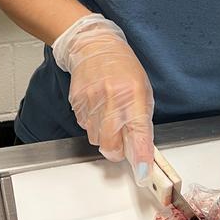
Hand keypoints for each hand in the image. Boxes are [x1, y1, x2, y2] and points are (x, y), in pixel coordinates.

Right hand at [52, 14, 153, 184]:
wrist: (95, 46)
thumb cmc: (123, 66)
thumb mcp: (142, 89)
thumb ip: (142, 119)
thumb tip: (142, 148)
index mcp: (133, 93)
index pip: (139, 131)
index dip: (140, 155)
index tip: (143, 173)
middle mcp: (111, 98)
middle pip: (111, 144)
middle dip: (118, 151)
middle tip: (123, 144)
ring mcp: (91, 100)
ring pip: (96, 139)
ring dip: (105, 136)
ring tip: (109, 117)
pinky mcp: (77, 102)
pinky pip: (85, 127)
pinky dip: (92, 125)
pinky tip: (98, 108)